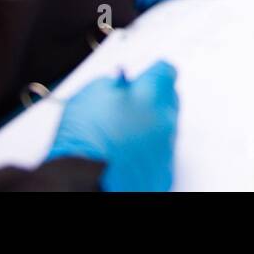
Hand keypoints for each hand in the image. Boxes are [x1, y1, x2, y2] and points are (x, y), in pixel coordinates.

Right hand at [47, 61, 178, 191]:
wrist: (84, 181)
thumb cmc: (84, 141)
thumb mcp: (90, 94)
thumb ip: (114, 83)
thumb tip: (121, 84)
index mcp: (151, 94)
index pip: (165, 71)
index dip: (152, 74)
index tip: (146, 77)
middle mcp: (166, 119)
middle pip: (169, 99)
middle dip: (152, 100)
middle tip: (129, 108)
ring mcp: (167, 147)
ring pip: (166, 128)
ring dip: (150, 127)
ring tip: (122, 136)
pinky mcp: (165, 172)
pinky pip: (161, 154)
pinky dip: (148, 152)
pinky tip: (127, 155)